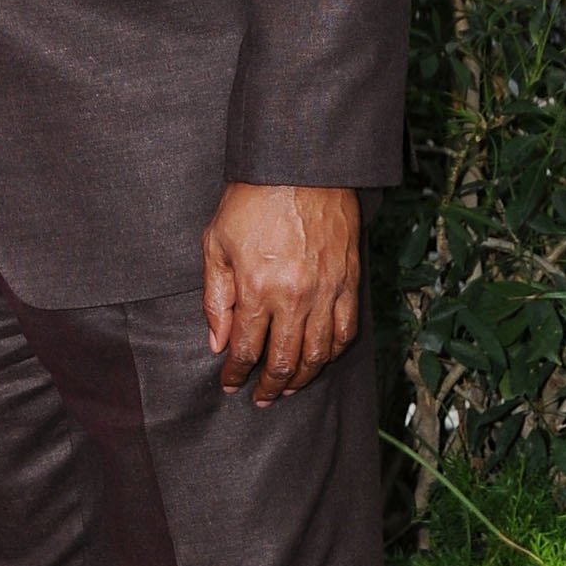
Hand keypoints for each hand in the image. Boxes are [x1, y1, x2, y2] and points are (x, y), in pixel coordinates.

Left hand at [202, 183, 360, 407]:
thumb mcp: (216, 245)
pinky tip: (320, 359)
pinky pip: (346, 331)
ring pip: (319, 354)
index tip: (230, 384)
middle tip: (260, 397)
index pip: (246, 349)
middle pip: (285, 361)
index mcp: (257, 288)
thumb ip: (215, 298)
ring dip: (302, 378)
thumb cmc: (252, 201)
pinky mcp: (350, 281)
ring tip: (288, 389)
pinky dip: (332, 353)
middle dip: (269, 386)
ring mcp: (327, 291)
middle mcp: (295, 296)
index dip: (236, 374)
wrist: (300, 167)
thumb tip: (218, 343)